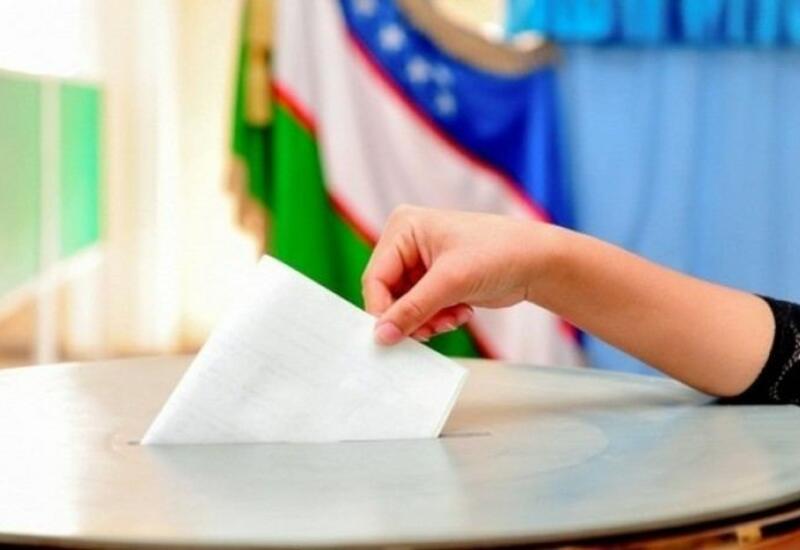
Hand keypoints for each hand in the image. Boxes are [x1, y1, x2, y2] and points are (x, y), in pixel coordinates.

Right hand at [362, 205, 557, 344]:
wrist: (538, 262)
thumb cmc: (499, 254)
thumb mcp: (451, 282)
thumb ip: (412, 310)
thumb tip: (382, 336)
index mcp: (404, 227)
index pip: (376, 277)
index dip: (382, 311)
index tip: (390, 338)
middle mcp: (408, 242)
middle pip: (389, 294)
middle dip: (411, 316)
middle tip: (430, 331)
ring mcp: (422, 262)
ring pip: (405, 306)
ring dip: (427, 320)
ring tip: (452, 318)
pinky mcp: (436, 280)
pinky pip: (422, 309)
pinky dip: (438, 318)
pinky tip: (461, 313)